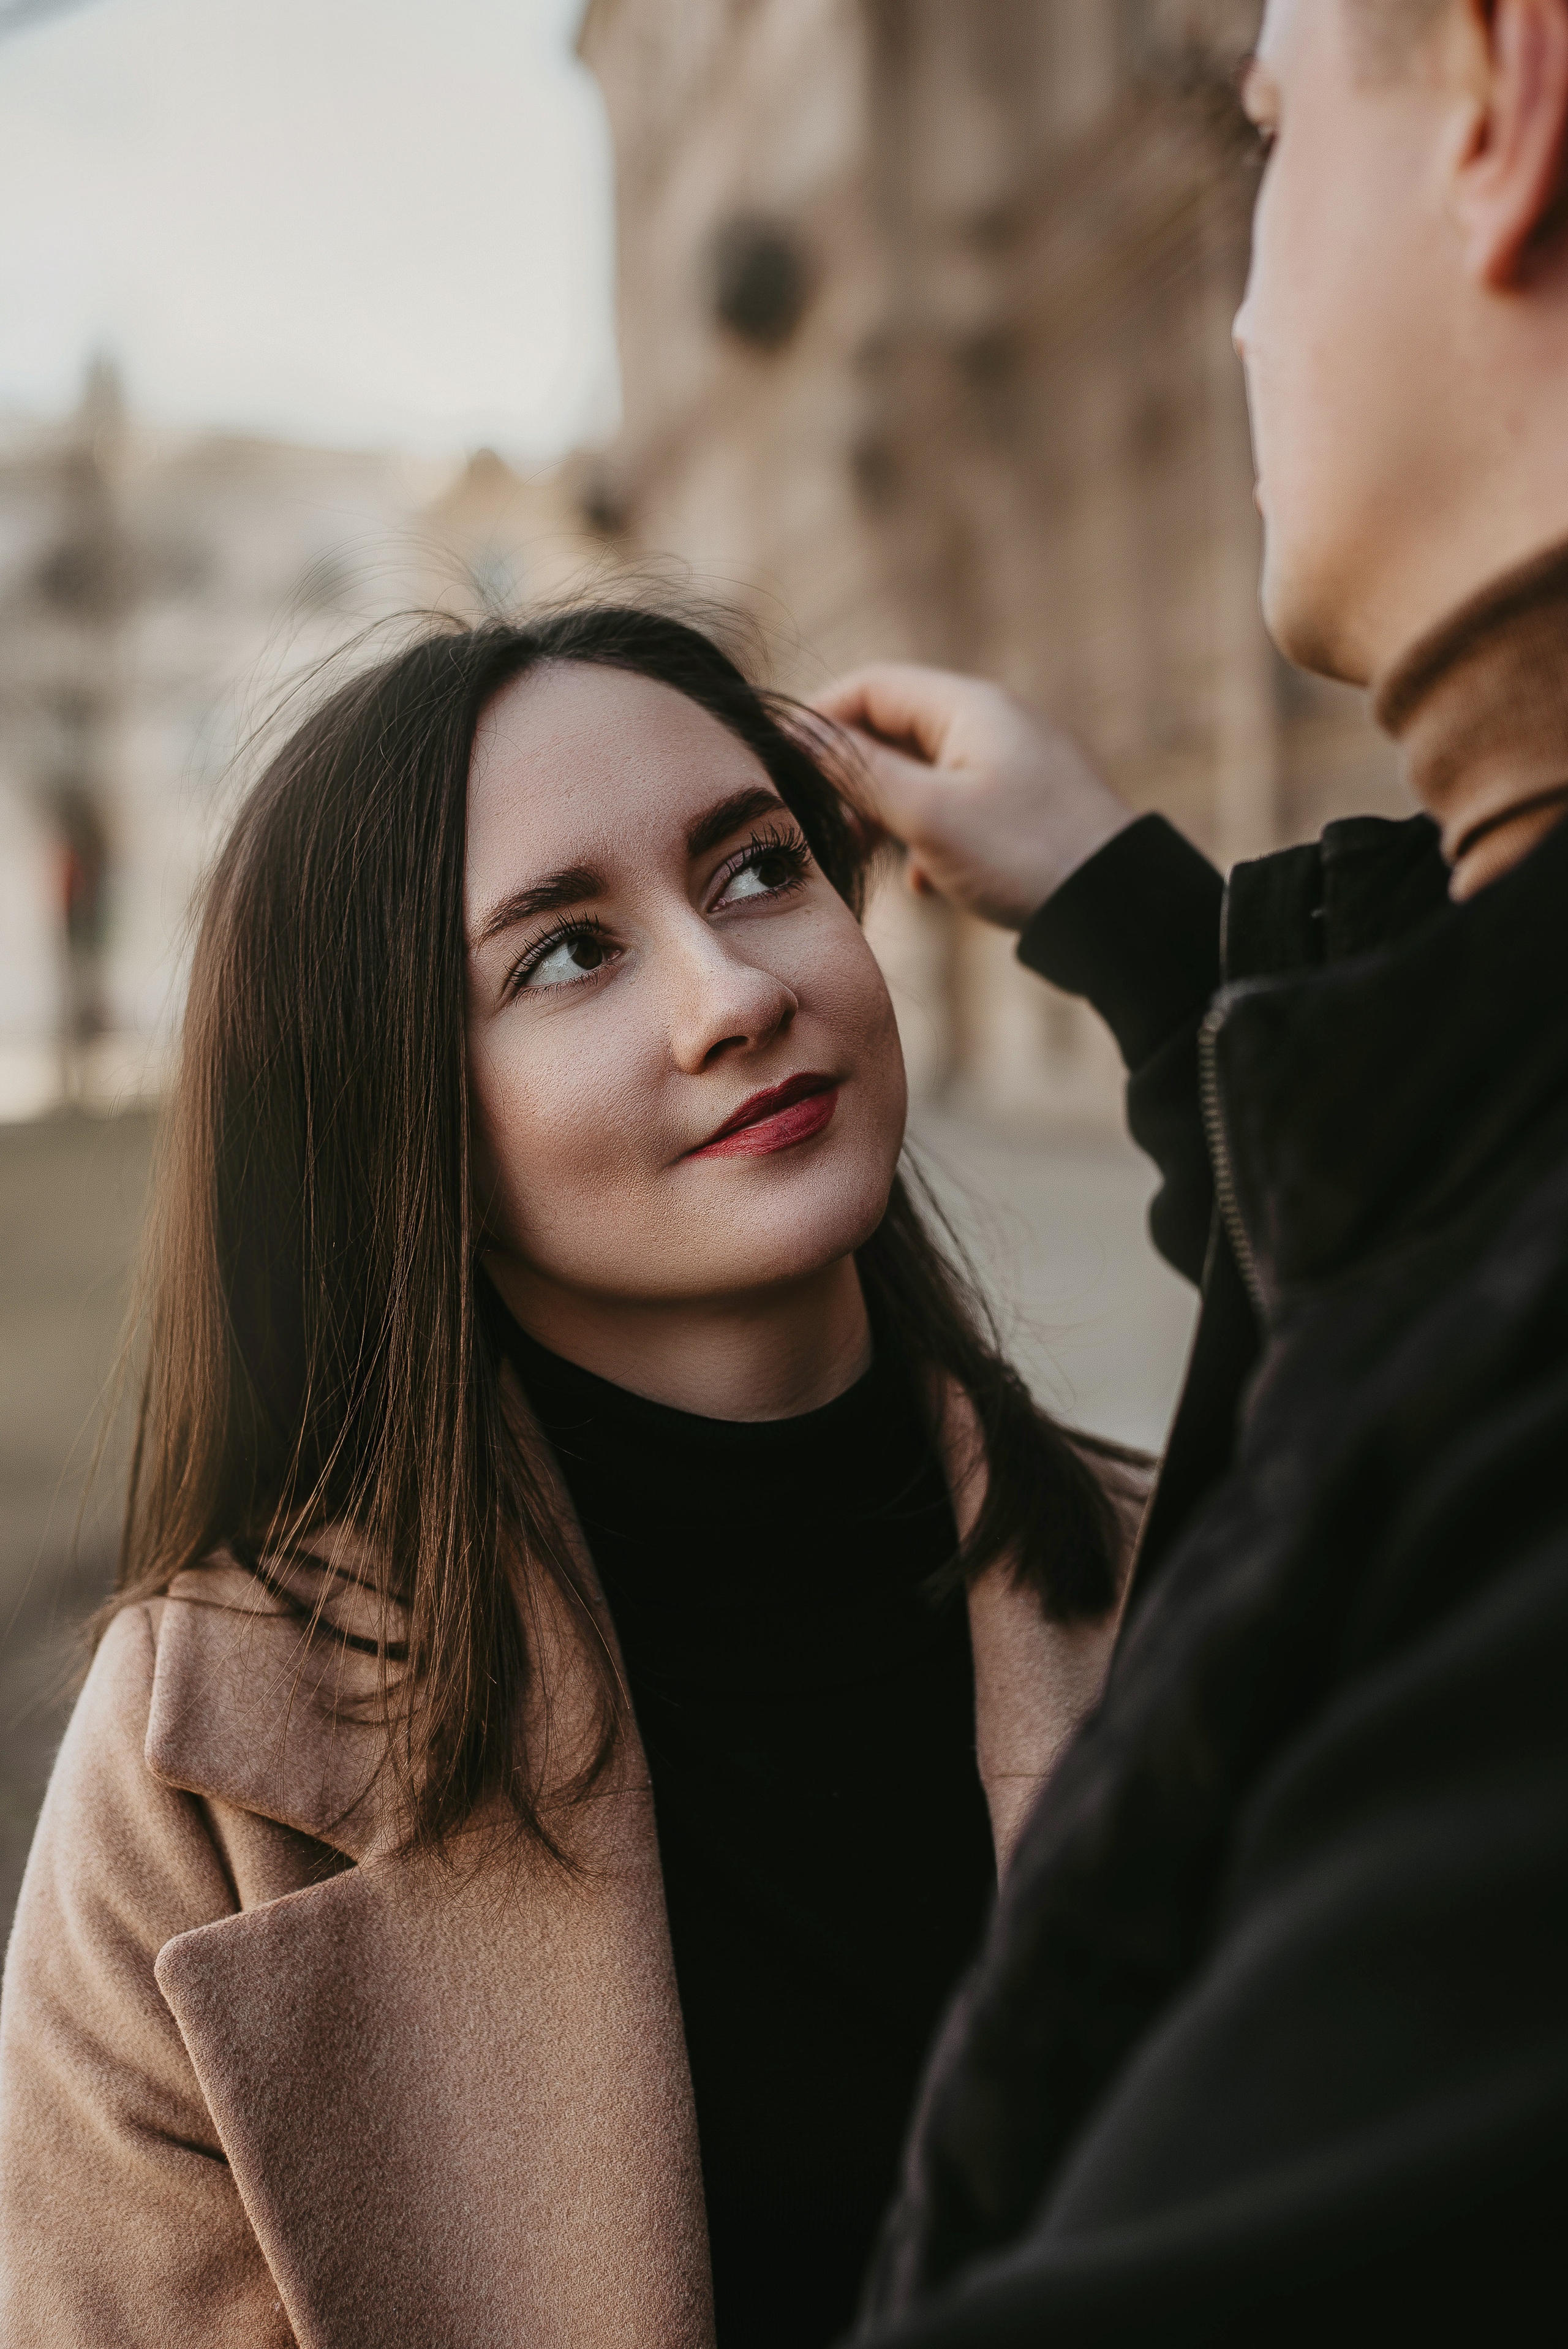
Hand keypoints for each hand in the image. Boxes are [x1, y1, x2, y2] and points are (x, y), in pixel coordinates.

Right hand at [813, 664, 1134, 930]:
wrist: (1120, 908)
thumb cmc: (1026, 855)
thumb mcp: (929, 815)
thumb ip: (860, 773)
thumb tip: (800, 739)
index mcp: (969, 707)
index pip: (871, 687)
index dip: (819, 719)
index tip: (783, 764)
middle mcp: (992, 724)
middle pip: (896, 731)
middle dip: (852, 777)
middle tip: (824, 826)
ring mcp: (1011, 766)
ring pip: (924, 775)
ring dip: (887, 813)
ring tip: (865, 857)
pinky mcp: (1025, 808)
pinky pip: (957, 809)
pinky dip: (928, 837)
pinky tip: (924, 882)